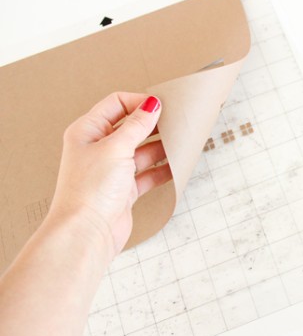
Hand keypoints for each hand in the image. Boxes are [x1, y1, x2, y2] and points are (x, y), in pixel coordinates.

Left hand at [47, 92, 172, 259]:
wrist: (87, 232)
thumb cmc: (90, 189)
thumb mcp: (116, 148)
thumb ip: (137, 125)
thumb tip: (151, 104)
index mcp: (88, 131)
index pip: (116, 104)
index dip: (139, 103)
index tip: (162, 106)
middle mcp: (98, 148)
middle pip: (131, 127)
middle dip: (154, 124)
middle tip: (176, 121)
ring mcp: (112, 170)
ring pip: (142, 151)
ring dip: (161, 147)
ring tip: (181, 143)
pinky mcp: (124, 190)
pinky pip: (148, 174)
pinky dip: (163, 170)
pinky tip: (177, 167)